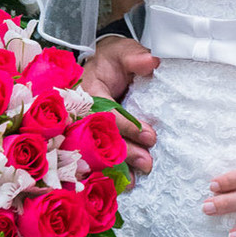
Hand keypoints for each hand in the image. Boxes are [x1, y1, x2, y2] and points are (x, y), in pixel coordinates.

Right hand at [81, 33, 158, 174]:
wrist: (103, 65)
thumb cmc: (113, 60)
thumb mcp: (122, 52)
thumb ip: (134, 56)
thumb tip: (151, 61)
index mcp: (89, 92)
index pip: (107, 112)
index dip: (127, 126)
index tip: (149, 135)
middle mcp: (84, 113)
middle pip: (101, 138)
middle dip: (124, 152)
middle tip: (146, 163)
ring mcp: (87, 128)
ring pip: (99, 151)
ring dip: (118, 166)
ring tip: (135, 180)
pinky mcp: (93, 137)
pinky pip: (100, 156)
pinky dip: (111, 171)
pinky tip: (124, 184)